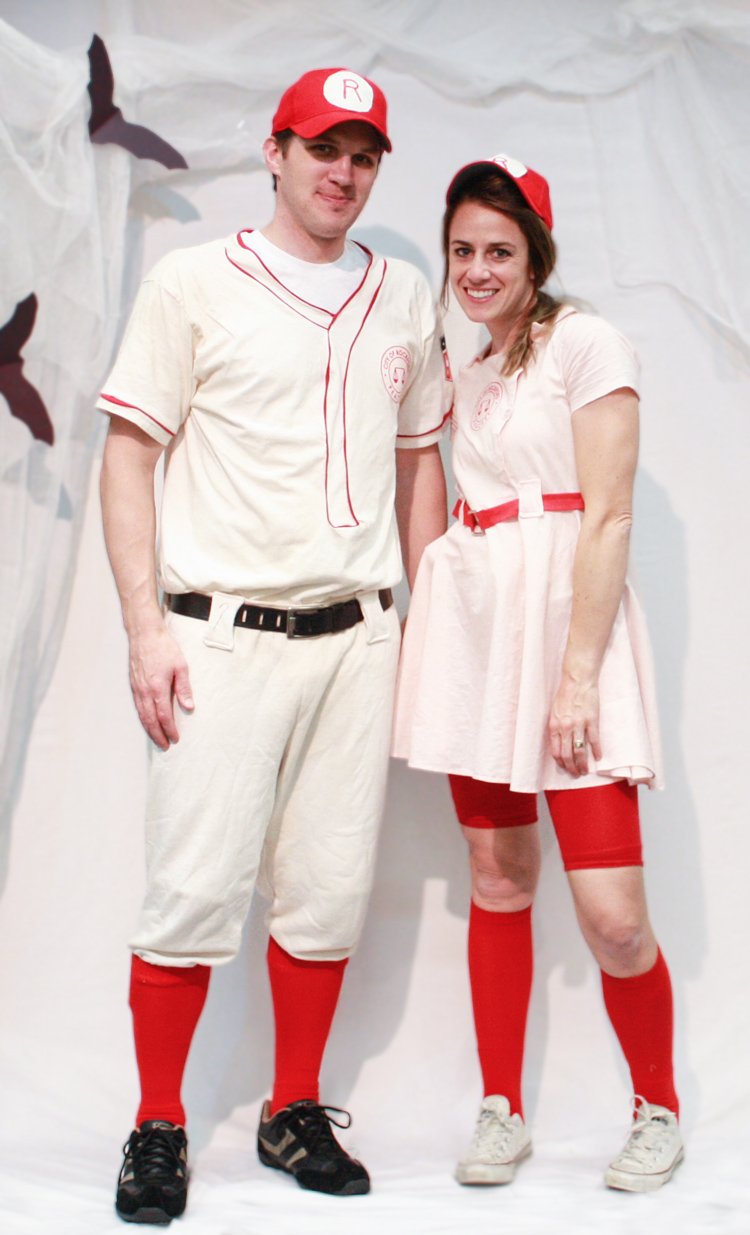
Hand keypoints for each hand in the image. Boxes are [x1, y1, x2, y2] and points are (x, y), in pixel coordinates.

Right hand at [128, 623, 193, 749]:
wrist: (144, 633)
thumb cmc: (163, 647)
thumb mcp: (181, 666)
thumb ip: (184, 688)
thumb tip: (189, 707)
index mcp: (157, 687)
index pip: (163, 715)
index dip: (169, 729)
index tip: (175, 738)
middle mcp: (144, 690)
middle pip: (150, 720)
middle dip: (157, 735)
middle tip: (164, 746)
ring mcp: (137, 688)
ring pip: (141, 714)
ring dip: (149, 729)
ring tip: (157, 738)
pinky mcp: (133, 684)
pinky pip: (137, 706)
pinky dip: (142, 718)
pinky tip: (147, 721)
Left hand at [548, 673, 601, 776]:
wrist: (577, 680)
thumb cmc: (565, 695)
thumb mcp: (555, 712)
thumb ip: (556, 727)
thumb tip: (559, 743)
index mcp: (554, 725)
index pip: (556, 751)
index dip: (561, 763)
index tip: (565, 768)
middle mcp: (565, 727)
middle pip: (567, 755)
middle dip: (572, 767)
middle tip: (576, 774)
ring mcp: (579, 724)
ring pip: (580, 751)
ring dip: (583, 764)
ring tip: (586, 770)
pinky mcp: (592, 720)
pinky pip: (594, 740)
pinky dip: (596, 751)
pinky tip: (598, 757)